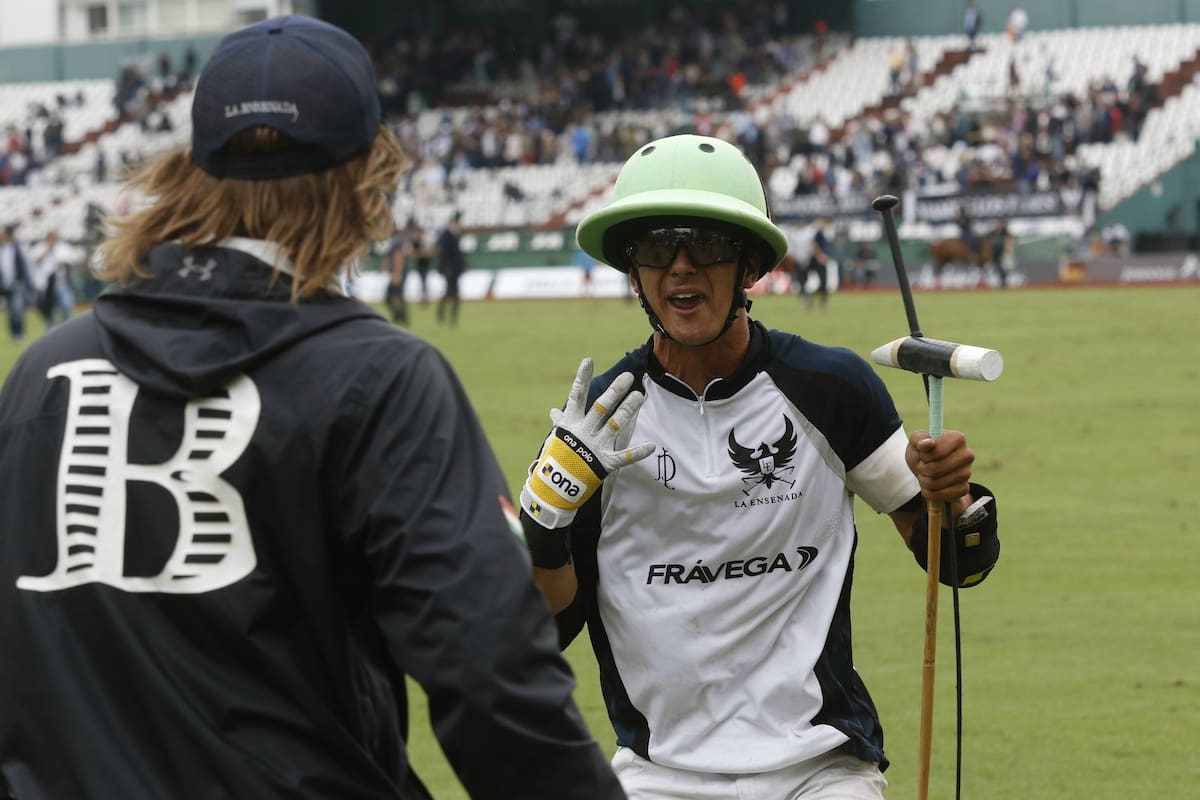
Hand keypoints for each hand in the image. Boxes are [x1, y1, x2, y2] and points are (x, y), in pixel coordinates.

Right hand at [520, 358, 655, 528]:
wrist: (554, 488)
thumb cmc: (556, 459)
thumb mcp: (556, 437)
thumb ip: (560, 422)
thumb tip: (554, 412)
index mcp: (572, 423)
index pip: (577, 396)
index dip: (581, 378)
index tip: (588, 360)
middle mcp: (584, 432)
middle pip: (602, 407)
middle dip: (615, 391)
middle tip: (629, 377)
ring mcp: (595, 446)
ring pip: (615, 425)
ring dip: (629, 410)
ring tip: (641, 396)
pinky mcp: (605, 463)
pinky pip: (624, 457)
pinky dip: (638, 452)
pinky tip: (652, 446)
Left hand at [905, 429, 974, 515]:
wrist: (928, 468)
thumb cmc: (922, 451)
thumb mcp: (916, 441)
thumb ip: (920, 440)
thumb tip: (928, 443)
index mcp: (958, 438)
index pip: (936, 452)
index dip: (923, 456)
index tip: (922, 455)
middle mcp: (967, 455)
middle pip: (936, 469)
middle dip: (922, 470)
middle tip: (921, 467)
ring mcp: (967, 473)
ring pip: (937, 483)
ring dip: (924, 482)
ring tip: (924, 476)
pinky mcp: (964, 488)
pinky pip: (944, 495)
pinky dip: (931, 493)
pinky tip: (929, 487)